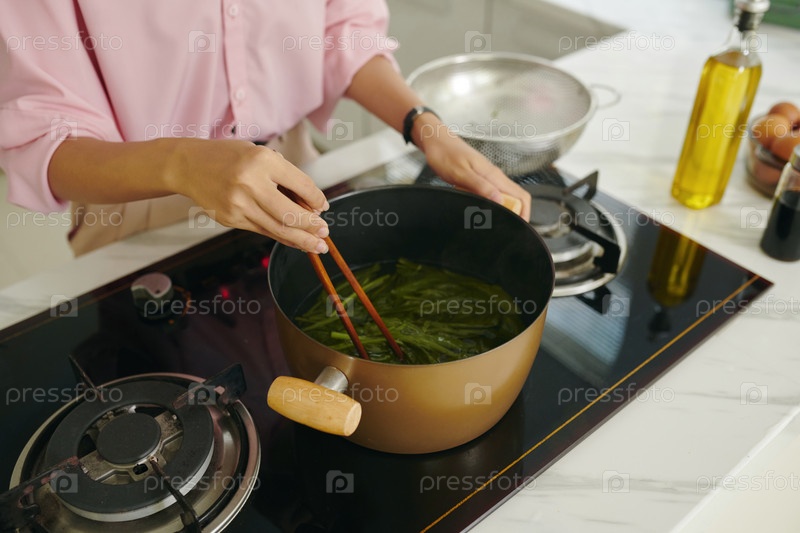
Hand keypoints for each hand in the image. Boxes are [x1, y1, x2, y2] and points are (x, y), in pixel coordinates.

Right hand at [169, 139, 329, 252]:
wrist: (188, 165)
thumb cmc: (228, 157)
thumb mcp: (259, 155)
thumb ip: (285, 176)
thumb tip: (311, 205)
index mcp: (261, 160)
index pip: (300, 184)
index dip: (317, 199)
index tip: (323, 207)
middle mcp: (250, 183)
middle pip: (290, 213)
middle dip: (312, 226)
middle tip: (325, 233)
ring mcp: (238, 204)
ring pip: (278, 229)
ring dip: (302, 240)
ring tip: (318, 246)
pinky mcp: (230, 219)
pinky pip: (263, 232)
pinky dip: (282, 238)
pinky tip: (295, 242)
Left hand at [413, 115, 530, 219]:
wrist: (436, 141)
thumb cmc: (446, 154)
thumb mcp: (461, 173)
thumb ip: (480, 186)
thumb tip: (499, 200)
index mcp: (494, 175)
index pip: (521, 196)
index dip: (524, 213)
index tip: (519, 227)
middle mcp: (494, 177)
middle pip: (514, 200)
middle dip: (511, 215)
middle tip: (497, 226)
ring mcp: (486, 179)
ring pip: (501, 199)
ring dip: (497, 211)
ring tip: (486, 221)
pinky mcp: (478, 180)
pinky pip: (488, 196)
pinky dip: (485, 205)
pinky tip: (475, 210)